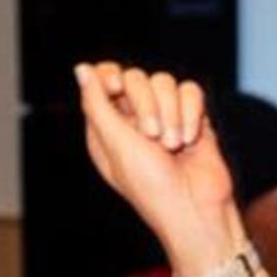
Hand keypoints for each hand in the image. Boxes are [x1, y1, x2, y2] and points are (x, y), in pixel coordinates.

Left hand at [75, 60, 240, 273]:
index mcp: (107, 128)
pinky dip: (192, 112)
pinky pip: (190, 91)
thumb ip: (96, 104)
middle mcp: (133, 121)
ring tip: (174, 145)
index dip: (111, 76)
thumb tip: (81, 68)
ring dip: (172, 113)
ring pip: (165, 82)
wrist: (195, 208)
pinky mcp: (192, 118)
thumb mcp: (115, 144)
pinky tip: (192, 139)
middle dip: (148, 104)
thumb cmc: (150, 186)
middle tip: (153, 137)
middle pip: (136, 78)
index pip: (103, 80)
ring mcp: (164, 117)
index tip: (118, 87)